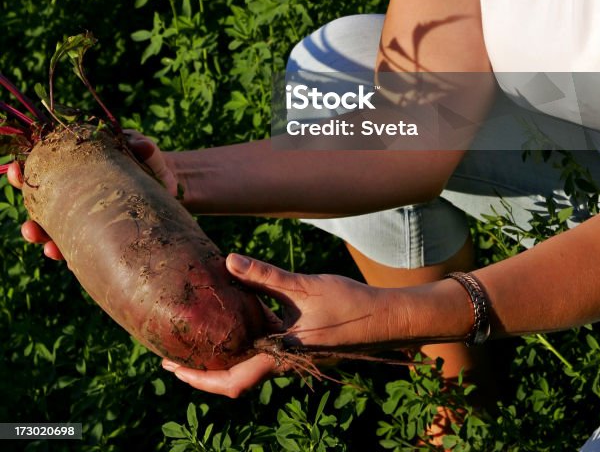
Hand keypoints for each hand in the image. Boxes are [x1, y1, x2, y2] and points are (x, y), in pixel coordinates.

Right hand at [8, 131, 177, 259]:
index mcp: (75, 173)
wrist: (167, 184)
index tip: (17, 170)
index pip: (43, 174)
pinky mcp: (101, 240)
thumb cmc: (146, 162)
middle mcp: (74, 200)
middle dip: (32, 222)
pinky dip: (74, 256)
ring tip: (49, 247)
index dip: (25, 174)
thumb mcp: (143, 151)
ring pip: (58, 237)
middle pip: (44, 213)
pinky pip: (82, 252)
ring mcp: (86, 222)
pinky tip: (72, 260)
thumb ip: (141, 147)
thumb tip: (142, 146)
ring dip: (50, 244)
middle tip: (30, 226)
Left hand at [162, 253, 392, 396]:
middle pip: (234, 379)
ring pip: (249, 366)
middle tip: (174, 357)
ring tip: (199, 338)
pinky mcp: (302, 348)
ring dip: (223, 358)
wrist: (386, 320)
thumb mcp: (304, 286)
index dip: (198, 377)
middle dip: (203, 371)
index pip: (231, 379)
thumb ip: (265, 276)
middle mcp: (283, 362)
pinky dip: (244, 345)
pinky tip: (238, 323)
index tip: (172, 368)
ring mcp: (293, 357)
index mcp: (280, 355)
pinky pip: (264, 353)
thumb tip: (228, 261)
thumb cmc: (349, 305)